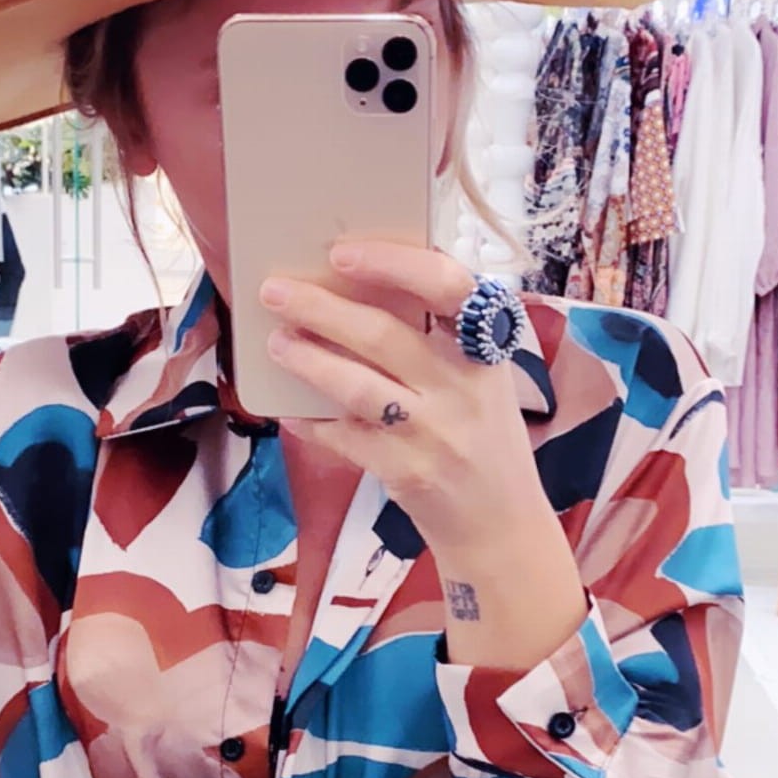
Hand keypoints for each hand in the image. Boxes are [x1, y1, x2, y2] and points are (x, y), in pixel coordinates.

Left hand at [259, 241, 549, 560]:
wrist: (503, 524)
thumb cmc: (485, 440)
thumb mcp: (484, 380)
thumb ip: (443, 339)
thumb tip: (364, 291)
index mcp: (487, 349)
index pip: (447, 285)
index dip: (393, 262)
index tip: (342, 253)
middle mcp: (465, 387)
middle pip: (383, 334)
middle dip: (320, 308)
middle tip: (275, 291)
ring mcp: (437, 432)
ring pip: (357, 386)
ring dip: (308, 361)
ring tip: (276, 342)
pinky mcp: (409, 472)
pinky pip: (346, 438)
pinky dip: (313, 423)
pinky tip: (289, 412)